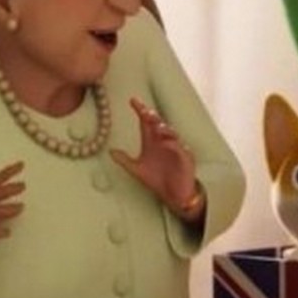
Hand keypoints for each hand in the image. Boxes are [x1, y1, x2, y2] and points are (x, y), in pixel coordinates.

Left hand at [110, 98, 201, 218]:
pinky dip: (174, 145)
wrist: (174, 196)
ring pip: (171, 133)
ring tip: (156, 127)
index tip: (132, 101)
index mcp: (153, 141)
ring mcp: (176, 148)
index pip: (146, 122)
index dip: (141, 110)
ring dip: (164, 129)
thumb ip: (125, 160)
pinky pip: (180, 148)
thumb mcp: (137, 170)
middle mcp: (164, 142)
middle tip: (145, 112)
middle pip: (159, 124)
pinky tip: (166, 143)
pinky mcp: (185, 158)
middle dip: (152, 117)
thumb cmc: (158, 180)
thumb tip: (111, 151)